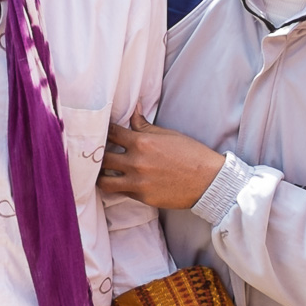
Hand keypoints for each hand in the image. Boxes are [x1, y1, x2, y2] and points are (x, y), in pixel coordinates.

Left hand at [98, 109, 225, 208]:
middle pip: (102, 157)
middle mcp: (136, 162)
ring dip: (101, 175)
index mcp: (142, 142)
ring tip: (103, 172)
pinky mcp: (142, 197)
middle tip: (97, 153)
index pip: (110, 133)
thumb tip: (134, 108)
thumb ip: (145, 125)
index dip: (102, 131)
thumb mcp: (168, 135)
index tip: (99, 131)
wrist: (208, 181)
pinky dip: (118, 186)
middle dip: (97, 154)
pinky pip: (121, 192)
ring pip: (104, 181)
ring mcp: (138, 182)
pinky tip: (119, 182)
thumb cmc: (191, 154)